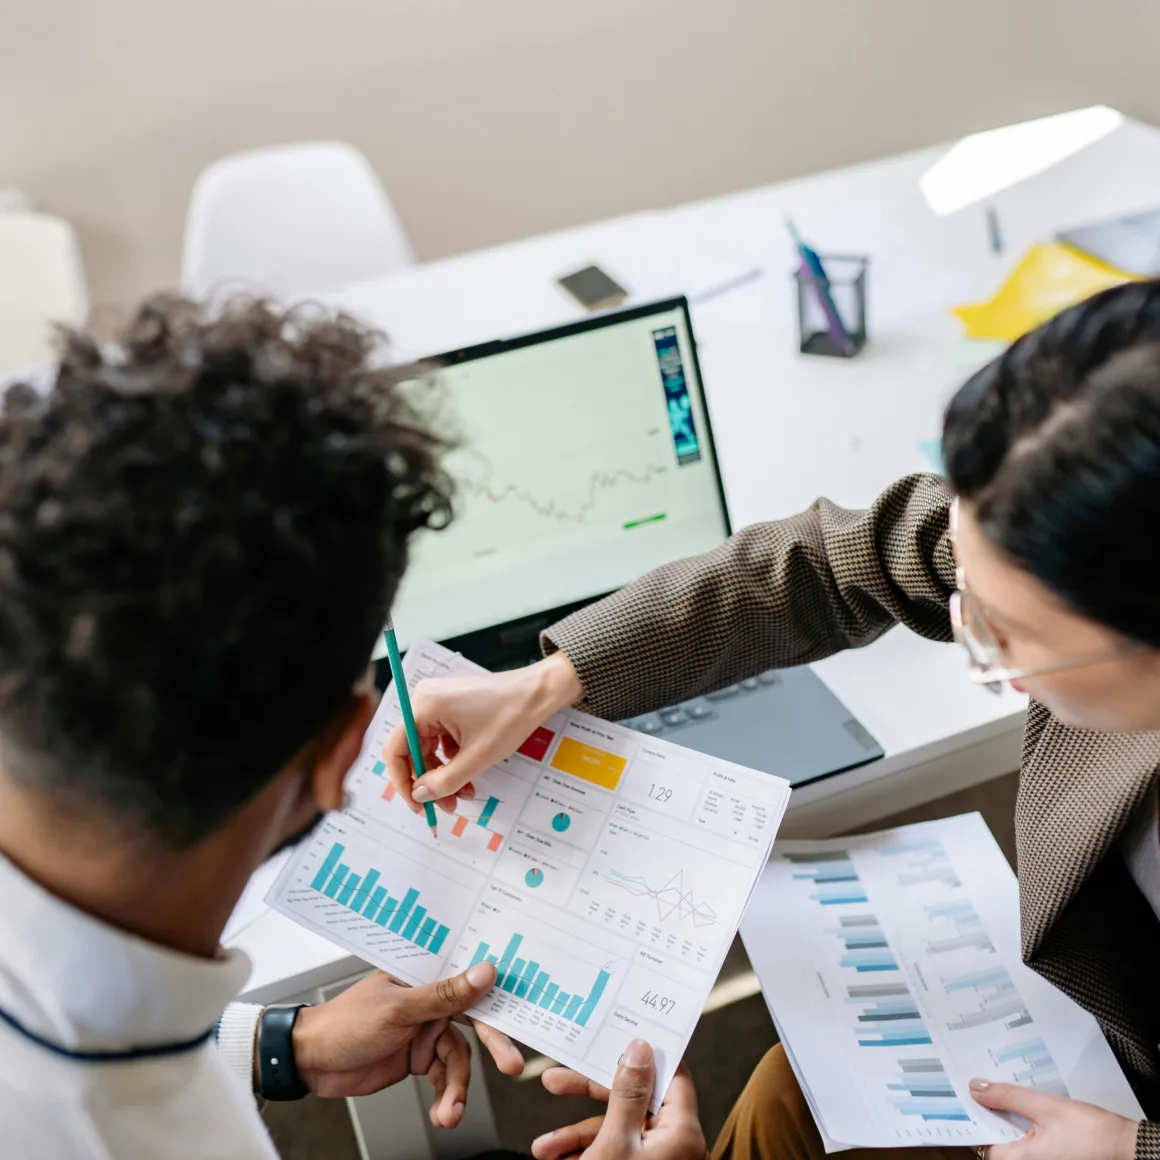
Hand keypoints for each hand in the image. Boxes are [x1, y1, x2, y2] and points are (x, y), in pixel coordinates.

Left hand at [288, 961, 524, 1125]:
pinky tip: (442, 1114)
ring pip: (459, 1058)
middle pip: (474, 1022)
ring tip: (450, 1113)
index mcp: (424, 975)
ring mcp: (425, 1030)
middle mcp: (430, 1000)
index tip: (522, 1016)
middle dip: (493, 1046)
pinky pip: (444, 1078)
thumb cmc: (344, 1023)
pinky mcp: (418, 1058)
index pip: (470, 982)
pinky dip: (445, 1097)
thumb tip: (484, 972)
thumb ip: (444, 995)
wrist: (309, 1062)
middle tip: (512, 1066)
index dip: (498, 997)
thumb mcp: (398, 1009)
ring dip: (457, 1088)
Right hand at [383, 651, 581, 810]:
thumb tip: (419, 795)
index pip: (395, 750)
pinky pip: (441, 739)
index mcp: (424, 706)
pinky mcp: (450, 706)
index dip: (403, 782)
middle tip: (447, 806)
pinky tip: (469, 774)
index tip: (418, 805)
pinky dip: (452, 759)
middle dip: (430, 781)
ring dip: (443, 774)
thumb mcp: (477, 758)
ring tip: (465, 793)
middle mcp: (425, 700)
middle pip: (412, 750)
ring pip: (428, 748)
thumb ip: (443, 782)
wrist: (538, 693)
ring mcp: (437, 702)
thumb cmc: (511, 716)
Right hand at [531, 1039, 706, 1159]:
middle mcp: (676, 1146)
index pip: (673, 1074)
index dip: (647, 1052)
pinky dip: (585, 1152)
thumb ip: (626, 1092)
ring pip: (619, 1129)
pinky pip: (616, 1152)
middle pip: (635, 1099)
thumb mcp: (613, 1142)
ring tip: (542, 1148)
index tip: (619, 1033)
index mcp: (683, 1133)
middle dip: (588, 1094)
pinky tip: (555, 1159)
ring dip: (576, 1133)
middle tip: (554, 1081)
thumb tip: (641, 1047)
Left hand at [970, 1079, 1138, 1159]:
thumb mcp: (1044, 1107)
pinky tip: (1023, 1108)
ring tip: (1000, 1093)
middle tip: (982, 1088)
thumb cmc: (1089, 1131)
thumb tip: (976, 1089)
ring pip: (1014, 1143)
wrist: (1127, 1148)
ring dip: (1007, 1121)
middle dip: (991, 1117)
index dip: (975, 1119)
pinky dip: (1023, 1128)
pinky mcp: (1053, 1159)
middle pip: (999, 1144)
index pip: (985, 1143)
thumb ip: (1008, 1097)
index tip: (966, 1097)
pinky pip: (1029, 1145)